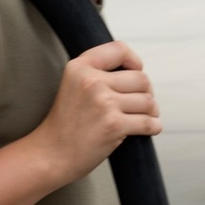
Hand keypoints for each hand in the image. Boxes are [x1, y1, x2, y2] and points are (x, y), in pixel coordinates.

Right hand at [34, 41, 160, 184]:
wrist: (51, 155)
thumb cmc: (66, 125)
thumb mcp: (73, 86)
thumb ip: (98, 73)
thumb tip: (138, 72)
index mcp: (80, 67)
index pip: (119, 49)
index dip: (135, 61)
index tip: (136, 73)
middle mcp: (91, 81)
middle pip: (141, 78)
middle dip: (146, 92)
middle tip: (140, 105)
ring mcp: (103, 103)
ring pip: (147, 101)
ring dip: (151, 112)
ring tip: (142, 118)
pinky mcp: (113, 125)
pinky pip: (148, 122)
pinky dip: (153, 127)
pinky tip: (149, 128)